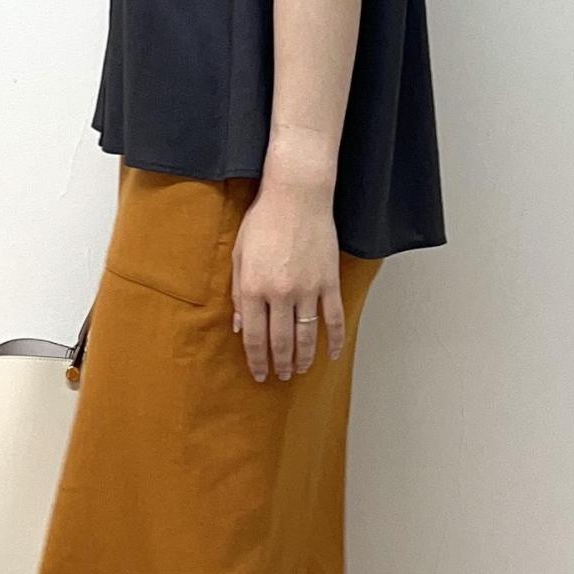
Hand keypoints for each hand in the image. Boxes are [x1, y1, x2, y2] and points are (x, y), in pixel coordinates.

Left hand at [230, 180, 345, 381]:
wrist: (296, 196)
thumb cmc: (263, 221)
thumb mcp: (239, 256)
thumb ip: (238, 294)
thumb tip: (240, 326)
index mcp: (253, 288)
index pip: (254, 337)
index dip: (257, 360)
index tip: (260, 374)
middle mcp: (279, 293)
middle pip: (280, 341)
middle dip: (280, 364)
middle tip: (281, 376)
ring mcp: (307, 289)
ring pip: (306, 335)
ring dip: (304, 358)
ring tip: (301, 370)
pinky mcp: (329, 281)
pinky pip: (334, 318)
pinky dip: (334, 339)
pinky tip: (331, 354)